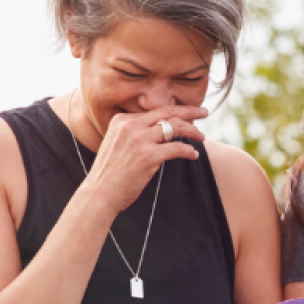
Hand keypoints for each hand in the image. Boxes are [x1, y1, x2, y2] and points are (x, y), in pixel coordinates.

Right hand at [79, 103, 208, 207]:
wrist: (99, 193)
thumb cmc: (109, 173)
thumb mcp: (115, 143)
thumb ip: (131, 133)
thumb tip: (157, 130)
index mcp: (122, 120)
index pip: (154, 110)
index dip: (173, 112)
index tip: (186, 115)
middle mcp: (130, 125)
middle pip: (167, 112)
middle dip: (189, 110)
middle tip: (204, 112)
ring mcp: (140, 140)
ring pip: (175, 127)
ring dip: (193, 130)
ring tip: (201, 136)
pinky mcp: (149, 156)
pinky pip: (177, 148)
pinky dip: (189, 150)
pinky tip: (194, 154)